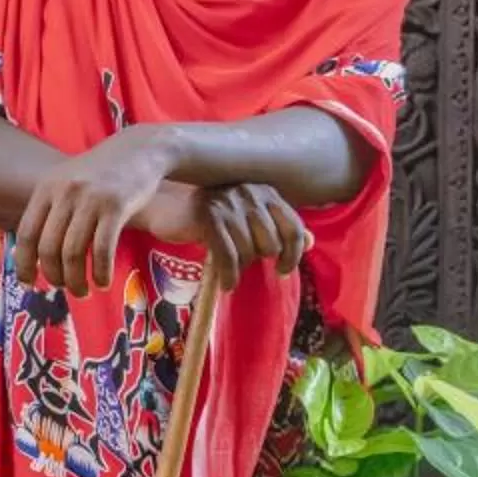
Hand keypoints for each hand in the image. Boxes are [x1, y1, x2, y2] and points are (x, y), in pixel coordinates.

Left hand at [15, 129, 176, 292]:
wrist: (141, 149)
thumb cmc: (102, 173)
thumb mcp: (67, 182)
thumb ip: (51, 210)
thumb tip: (34, 254)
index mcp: (47, 187)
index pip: (26, 233)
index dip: (24, 263)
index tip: (27, 283)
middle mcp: (65, 192)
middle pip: (49, 248)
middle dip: (54, 276)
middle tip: (63, 288)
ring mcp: (91, 199)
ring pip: (74, 253)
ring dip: (76, 281)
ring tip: (83, 291)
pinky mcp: (116, 206)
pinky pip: (102, 250)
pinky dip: (101, 273)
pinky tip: (103, 282)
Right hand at [197, 182, 311, 292]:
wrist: (168, 207)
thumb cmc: (212, 216)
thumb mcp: (250, 218)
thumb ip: (279, 227)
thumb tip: (309, 242)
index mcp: (266, 192)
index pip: (294, 228)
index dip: (293, 254)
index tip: (282, 269)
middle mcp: (251, 193)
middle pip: (272, 244)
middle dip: (257, 258)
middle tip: (241, 260)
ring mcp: (230, 203)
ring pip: (249, 252)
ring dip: (239, 267)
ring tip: (228, 268)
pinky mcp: (210, 216)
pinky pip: (228, 256)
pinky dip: (229, 276)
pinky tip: (226, 284)